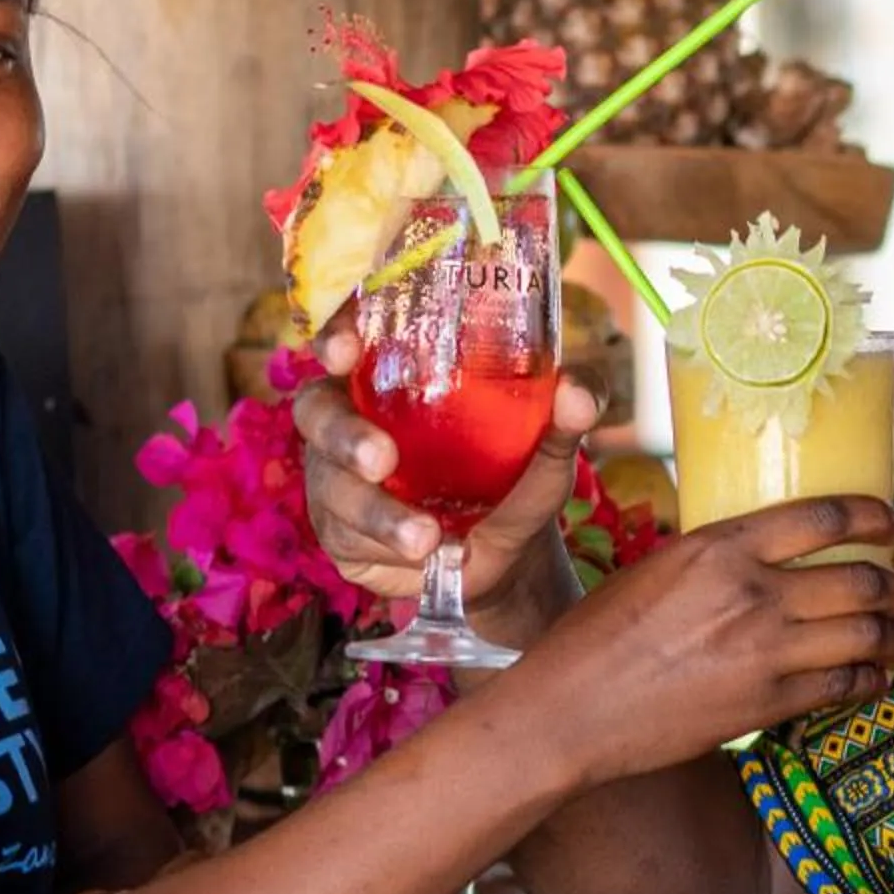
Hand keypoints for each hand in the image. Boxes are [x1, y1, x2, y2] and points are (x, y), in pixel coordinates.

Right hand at [295, 321, 603, 624]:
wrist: (507, 560)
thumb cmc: (516, 476)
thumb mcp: (550, 444)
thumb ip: (568, 412)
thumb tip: (576, 393)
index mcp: (392, 374)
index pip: (348, 337)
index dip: (332, 334)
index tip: (343, 348)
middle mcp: (353, 416)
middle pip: (317, 410)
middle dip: (343, 435)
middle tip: (382, 462)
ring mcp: (337, 477)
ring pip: (331, 486)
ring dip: (376, 514)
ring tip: (426, 539)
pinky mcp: (339, 532)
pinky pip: (345, 537)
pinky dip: (384, 548)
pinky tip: (423, 559)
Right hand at [495, 495, 893, 789]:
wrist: (570, 711)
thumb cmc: (598, 636)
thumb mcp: (658, 569)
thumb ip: (718, 558)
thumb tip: (764, 555)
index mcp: (721, 546)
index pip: (826, 516)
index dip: (877, 517)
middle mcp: (752, 593)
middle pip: (865, 579)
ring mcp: (764, 652)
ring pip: (867, 635)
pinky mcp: (765, 705)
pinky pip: (844, 687)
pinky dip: (869, 680)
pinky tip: (870, 679)